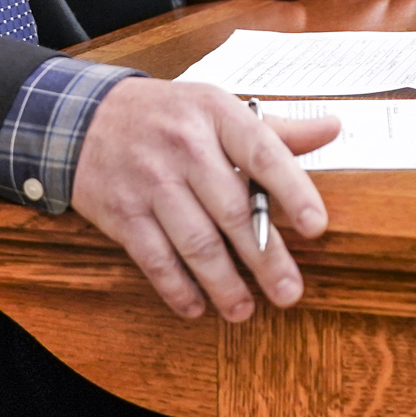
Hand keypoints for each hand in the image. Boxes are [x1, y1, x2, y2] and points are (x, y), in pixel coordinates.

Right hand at [72, 78, 338, 319]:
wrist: (83, 117)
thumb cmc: (166, 116)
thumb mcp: (217, 107)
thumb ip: (275, 129)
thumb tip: (332, 129)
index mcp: (216, 113)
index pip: (263, 152)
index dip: (294, 190)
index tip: (317, 226)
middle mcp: (185, 145)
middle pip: (233, 210)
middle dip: (265, 258)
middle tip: (289, 292)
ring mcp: (151, 180)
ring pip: (196, 242)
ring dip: (225, 283)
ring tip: (245, 309)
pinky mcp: (123, 212)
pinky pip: (156, 259)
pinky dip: (178, 289)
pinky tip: (197, 306)